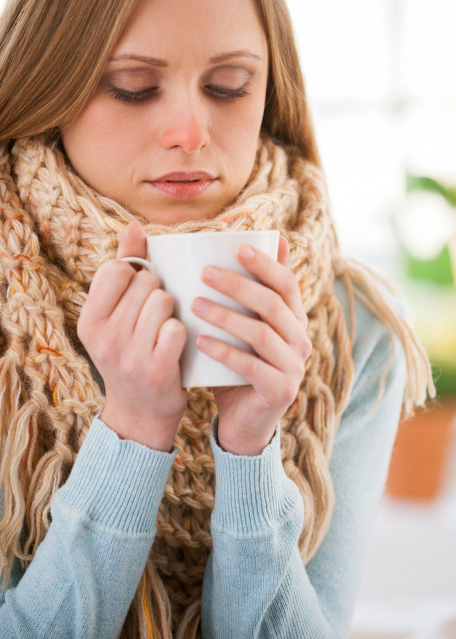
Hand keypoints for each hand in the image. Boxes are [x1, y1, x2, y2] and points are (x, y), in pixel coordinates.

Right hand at [77, 221, 188, 451]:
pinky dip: (183, 332)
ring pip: (164, 301)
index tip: (140, 292)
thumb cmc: (131, 351)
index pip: (118, 269)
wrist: (140, 413)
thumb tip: (135, 226)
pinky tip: (177, 345)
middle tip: (155, 316)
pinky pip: (177, 327)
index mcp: (89, 319)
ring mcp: (128, 354)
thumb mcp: (115, 314)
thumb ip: (124, 267)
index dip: (137, 273)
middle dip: (159, 291)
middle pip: (147, 282)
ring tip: (165, 329)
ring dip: (173, 311)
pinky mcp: (155, 370)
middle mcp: (103, 336)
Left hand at [191, 236, 311, 454]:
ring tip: (195, 305)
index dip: (265, 263)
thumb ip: (247, 296)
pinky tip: (200, 341)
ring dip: (226, 316)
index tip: (237, 247)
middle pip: (272, 304)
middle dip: (237, 285)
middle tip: (204, 273)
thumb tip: (250, 248)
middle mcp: (300, 340)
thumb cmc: (239, 365)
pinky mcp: (281, 391)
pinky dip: (225, 352)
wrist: (243, 422)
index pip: (286, 283)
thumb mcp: (244, 328)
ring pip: (261, 333)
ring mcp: (294, 367)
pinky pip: (252, 367)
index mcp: (294, 319)